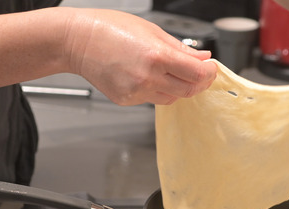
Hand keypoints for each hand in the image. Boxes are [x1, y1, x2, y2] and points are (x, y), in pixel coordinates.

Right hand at [64, 8, 216, 105]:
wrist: (77, 41)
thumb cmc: (110, 28)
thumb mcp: (152, 30)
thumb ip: (180, 48)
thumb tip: (202, 58)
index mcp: (157, 56)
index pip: (196, 74)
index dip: (209, 72)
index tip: (211, 68)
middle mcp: (147, 78)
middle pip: (188, 91)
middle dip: (199, 83)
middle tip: (200, 74)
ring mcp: (136, 92)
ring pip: (171, 98)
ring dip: (178, 87)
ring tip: (169, 72)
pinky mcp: (127, 100)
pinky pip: (152, 100)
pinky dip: (157, 90)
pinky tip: (146, 76)